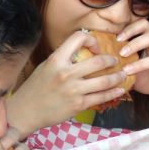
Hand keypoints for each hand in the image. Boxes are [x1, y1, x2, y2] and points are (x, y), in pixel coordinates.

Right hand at [7, 31, 127, 133]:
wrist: (25, 111)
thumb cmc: (35, 88)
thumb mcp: (45, 67)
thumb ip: (62, 59)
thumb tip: (81, 52)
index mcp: (56, 60)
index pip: (79, 38)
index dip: (92, 39)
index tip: (95, 48)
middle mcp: (66, 73)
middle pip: (98, 61)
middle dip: (111, 60)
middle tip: (115, 62)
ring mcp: (73, 90)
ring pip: (105, 80)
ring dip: (118, 77)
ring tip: (122, 75)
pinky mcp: (78, 105)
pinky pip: (102, 97)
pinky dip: (113, 92)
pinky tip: (119, 90)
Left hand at [117, 20, 148, 105]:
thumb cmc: (148, 74)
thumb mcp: (134, 62)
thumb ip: (124, 55)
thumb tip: (99, 51)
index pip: (146, 25)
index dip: (131, 29)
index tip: (117, 39)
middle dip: (135, 43)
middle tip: (121, 53)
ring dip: (141, 64)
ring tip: (127, 71)